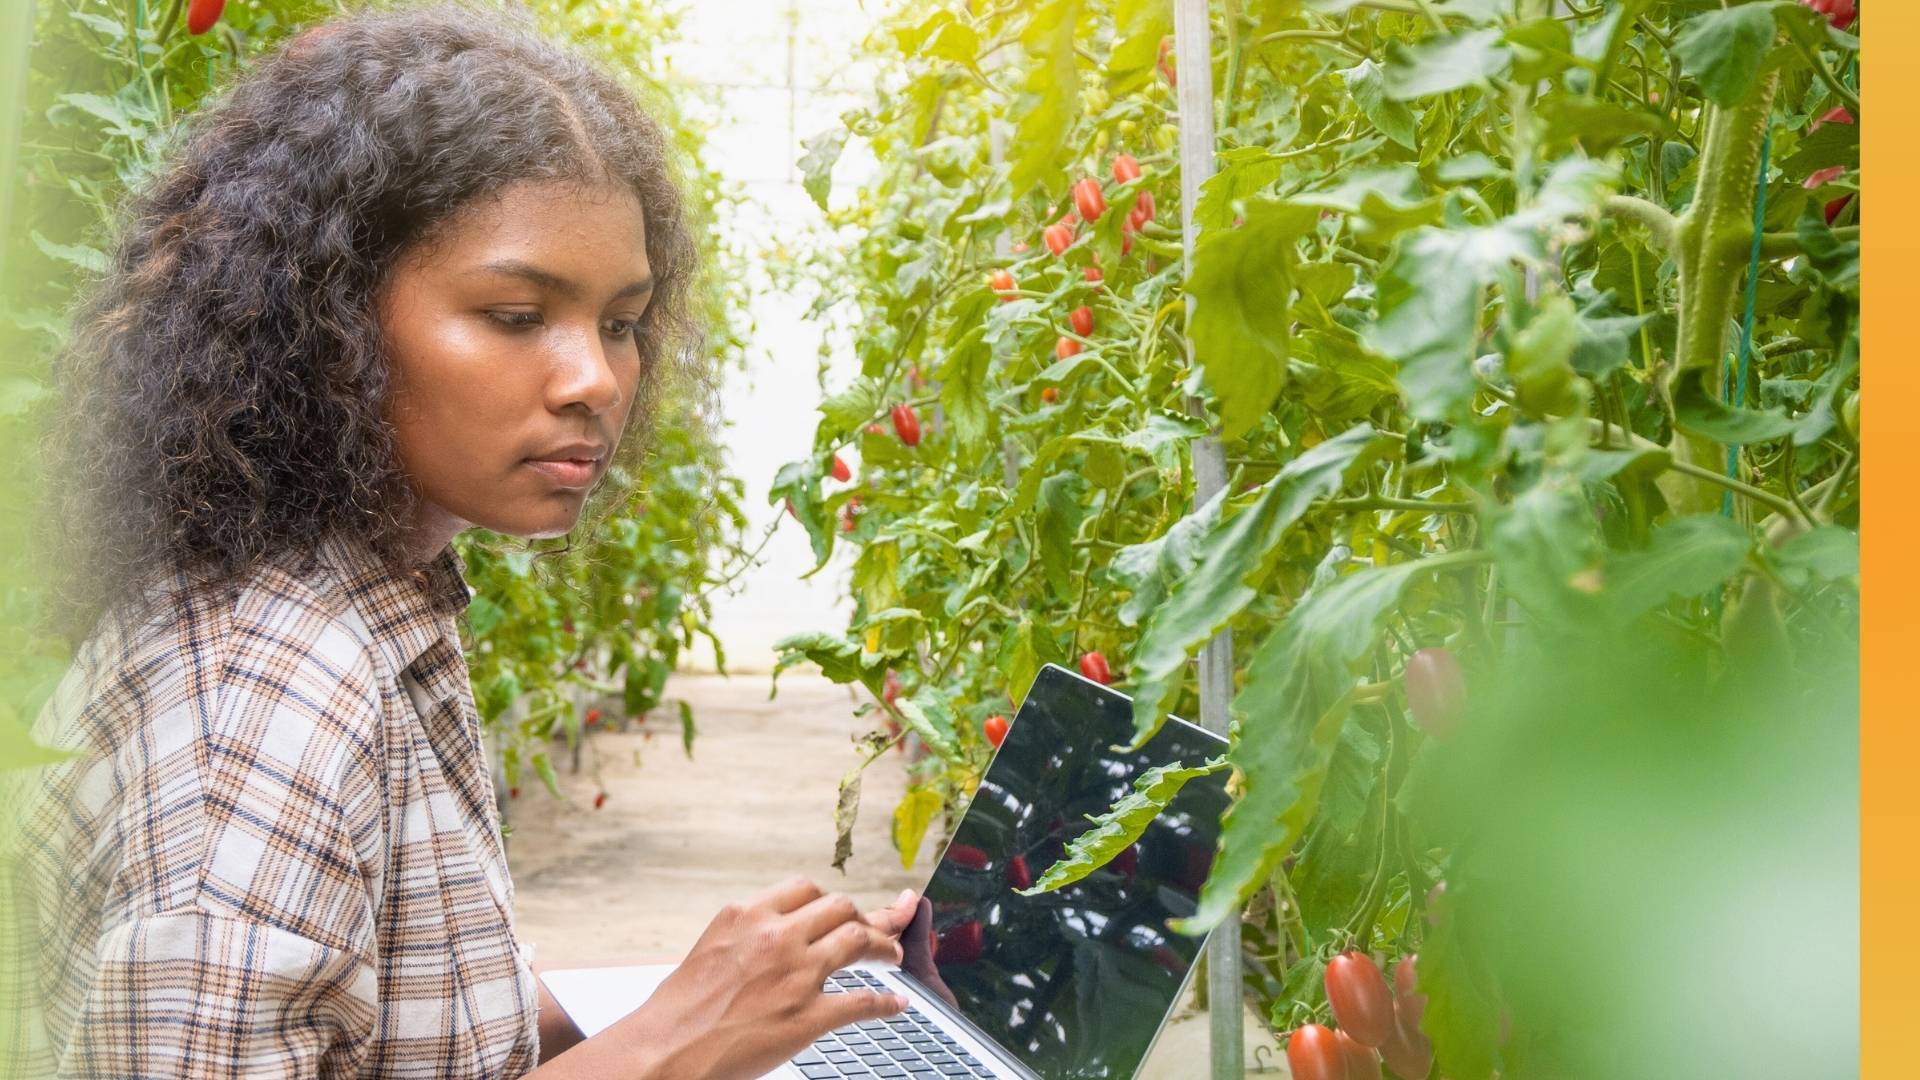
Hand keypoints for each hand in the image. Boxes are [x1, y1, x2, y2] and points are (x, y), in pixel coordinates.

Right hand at [545, 878, 910, 1079]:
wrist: (665, 1049)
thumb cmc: (677, 1010)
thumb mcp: (710, 948)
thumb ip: (746, 935)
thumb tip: (770, 936)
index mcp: (748, 915)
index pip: (805, 889)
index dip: (831, 900)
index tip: (843, 909)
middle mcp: (776, 936)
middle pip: (840, 907)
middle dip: (864, 917)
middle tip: (877, 931)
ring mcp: (796, 974)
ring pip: (858, 940)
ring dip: (884, 946)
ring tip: (892, 956)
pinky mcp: (807, 1016)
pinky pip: (862, 1002)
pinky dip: (885, 1003)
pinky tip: (895, 1004)